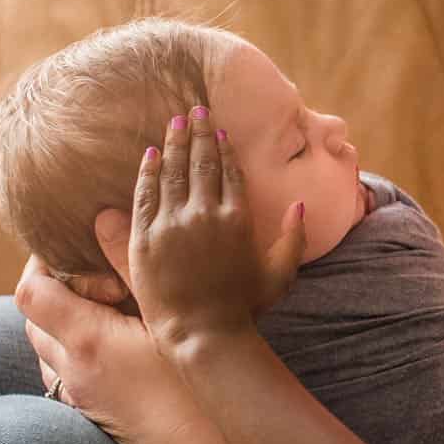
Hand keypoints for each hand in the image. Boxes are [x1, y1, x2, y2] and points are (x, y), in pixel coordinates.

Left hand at [15, 261, 238, 443]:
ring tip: (101, 306)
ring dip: (59, 324)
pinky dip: (72, 354)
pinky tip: (112, 348)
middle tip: (88, 272)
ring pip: (46, 352)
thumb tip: (103, 217)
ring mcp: (80, 401)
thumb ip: (133, 261)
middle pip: (33, 320)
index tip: (64, 246)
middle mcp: (73, 372)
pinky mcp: (93, 420)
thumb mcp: (170, 313)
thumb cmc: (198, 382)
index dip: (37, 263)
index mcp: (87, 340)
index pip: (31, 292)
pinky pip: (63, 378)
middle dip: (50, 290)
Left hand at [128, 110, 306, 352]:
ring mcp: (173, 225)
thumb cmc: (245, 308)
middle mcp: (205, 215)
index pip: (229, 171)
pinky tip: (150, 155)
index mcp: (237, 219)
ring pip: (172, 172)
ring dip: (173, 143)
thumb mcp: (280, 274)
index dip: (223, 146)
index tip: (218, 127)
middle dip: (198, 133)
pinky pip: (145, 196)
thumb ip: (293, 238)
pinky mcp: (146, 239)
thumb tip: (299, 204)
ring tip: (173, 122)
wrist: (203, 334)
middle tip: (193, 109)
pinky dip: (148, 172)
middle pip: (201, 163)